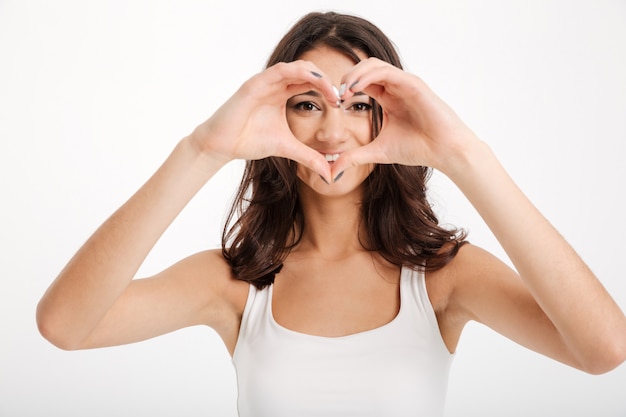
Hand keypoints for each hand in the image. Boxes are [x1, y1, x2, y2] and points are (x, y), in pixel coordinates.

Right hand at [189, 61, 339, 180]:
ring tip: (332, 90)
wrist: (222, 145)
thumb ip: (309, 157)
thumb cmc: (249, 141)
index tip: (341, 103)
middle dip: (327, 81)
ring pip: (297, 67)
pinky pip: (281, 70)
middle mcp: (275, 83)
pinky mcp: (255, 83)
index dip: (328, 89)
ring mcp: (265, 81)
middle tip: (340, 96)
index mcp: (282, 93)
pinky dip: (299, 73)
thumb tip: (329, 174)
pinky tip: (315, 82)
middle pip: (308, 72)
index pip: (311, 83)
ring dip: (317, 76)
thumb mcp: (287, 149)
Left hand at [331, 58, 479, 178]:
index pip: (361, 82)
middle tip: (334, 95)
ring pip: (374, 65)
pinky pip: (386, 72)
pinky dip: (368, 76)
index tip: (332, 103)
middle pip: (365, 68)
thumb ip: (354, 158)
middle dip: (346, 78)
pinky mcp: (413, 84)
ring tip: (342, 90)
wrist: (445, 151)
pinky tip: (355, 89)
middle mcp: (396, 87)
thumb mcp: (378, 152)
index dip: (344, 88)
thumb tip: (332, 171)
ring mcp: (405, 83)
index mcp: (388, 97)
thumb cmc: (418, 149)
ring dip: (354, 74)